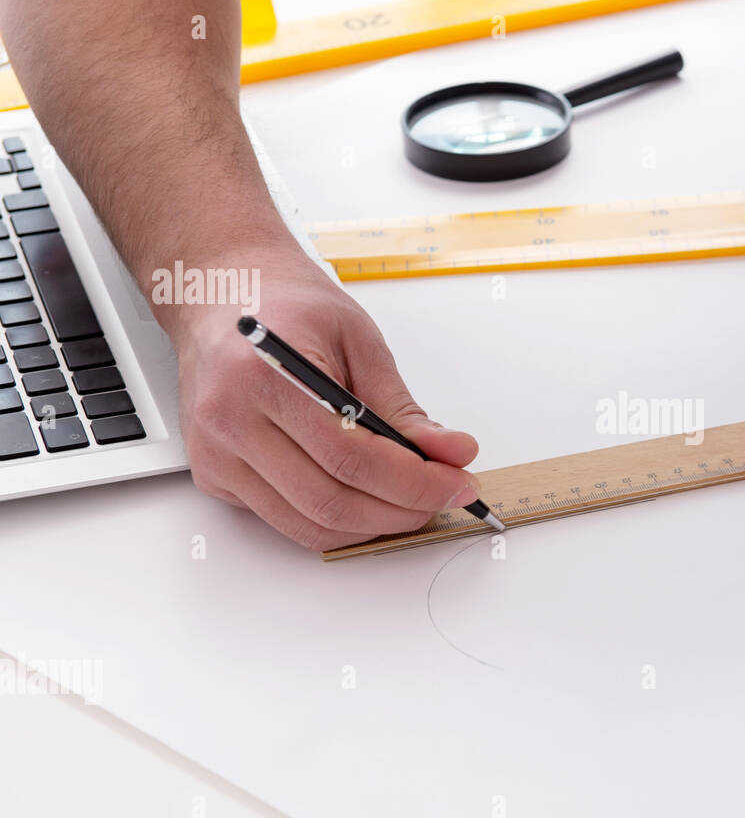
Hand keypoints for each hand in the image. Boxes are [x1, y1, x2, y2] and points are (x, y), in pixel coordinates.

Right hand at [164, 251, 483, 550]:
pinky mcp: (213, 475)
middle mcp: (229, 419)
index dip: (415, 482)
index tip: (458, 484)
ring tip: (411, 503)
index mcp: (265, 374)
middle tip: (443, 498)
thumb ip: (402, 407)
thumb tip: (451, 453)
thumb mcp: (358, 339)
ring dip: (373, 525)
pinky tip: (366, 498)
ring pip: (308, 524)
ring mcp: (215, 453)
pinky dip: (336, 521)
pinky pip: (285, 521)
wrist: (220, 292)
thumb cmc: (287, 305)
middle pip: (330, 500)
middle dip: (402, 511)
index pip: (351, 457)